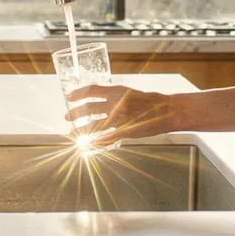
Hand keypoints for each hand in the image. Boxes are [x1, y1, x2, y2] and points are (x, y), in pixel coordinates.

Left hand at [65, 84, 183, 146]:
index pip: (91, 91)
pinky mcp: (125, 132)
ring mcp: (119, 119)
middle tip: (68, 116)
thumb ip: (113, 96)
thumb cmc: (149, 101)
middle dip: (75, 113)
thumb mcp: (129, 93)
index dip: (78, 94)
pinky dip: (95, 142)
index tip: (69, 97)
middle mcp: (115, 104)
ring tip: (72, 131)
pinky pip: (106, 138)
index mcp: (116, 92)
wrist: (166, 111)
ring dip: (81, 129)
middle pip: (89, 108)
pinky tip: (88, 144)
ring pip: (94, 125)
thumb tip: (97, 98)